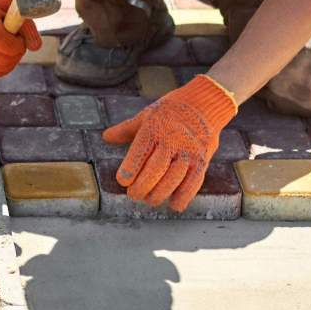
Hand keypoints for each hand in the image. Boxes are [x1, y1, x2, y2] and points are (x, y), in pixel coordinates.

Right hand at [0, 0, 40, 76]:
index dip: (18, 45)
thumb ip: (28, 27)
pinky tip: (1, 53)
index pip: (3, 44)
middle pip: (3, 59)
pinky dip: (4, 66)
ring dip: (12, 60)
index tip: (20, 37)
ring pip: (1, 69)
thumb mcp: (15, 9)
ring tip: (8, 45)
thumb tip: (36, 47)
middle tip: (15, 40)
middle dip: (16, 52)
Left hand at [102, 75, 236, 211]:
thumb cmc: (170, 111)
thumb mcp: (147, 115)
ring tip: (150, 200)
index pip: (141, 150)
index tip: (122, 181)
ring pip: (174, 178)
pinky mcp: (202, 160)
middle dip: (143, 186)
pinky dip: (184, 196)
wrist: (204, 104)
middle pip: (156, 168)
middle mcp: (173, 139)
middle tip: (134, 195)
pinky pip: (193, 182)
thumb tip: (106, 137)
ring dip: (160, 193)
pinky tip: (174, 205)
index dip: (131, 168)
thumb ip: (126, 130)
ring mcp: (189, 151)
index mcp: (155, 127)